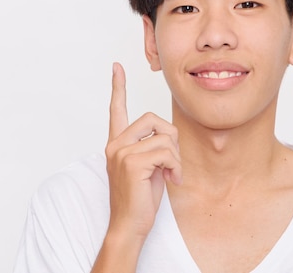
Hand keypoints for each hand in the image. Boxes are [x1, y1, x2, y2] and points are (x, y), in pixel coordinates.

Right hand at [105, 62, 181, 239]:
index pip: (116, 110)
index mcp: (117, 143)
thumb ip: (151, 147)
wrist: (129, 225)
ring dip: (176, 158)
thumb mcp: (147, 167)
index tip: (117, 67)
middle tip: (171, 162)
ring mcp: (122, 152)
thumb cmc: (139, 199)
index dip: (118, 87)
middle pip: (154, 119)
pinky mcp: (133, 162)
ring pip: (165, 138)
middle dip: (171, 139)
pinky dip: (176, 166)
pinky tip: (171, 179)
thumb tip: (169, 136)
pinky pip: (167, 152)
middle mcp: (116, 144)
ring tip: (170, 174)